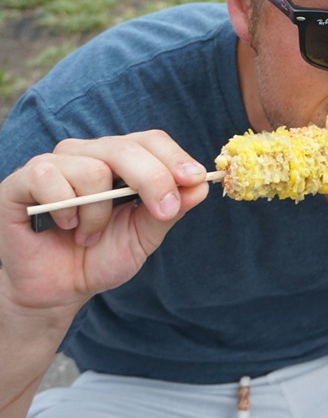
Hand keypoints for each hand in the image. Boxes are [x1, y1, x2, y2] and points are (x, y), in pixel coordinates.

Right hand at [0, 131, 208, 313]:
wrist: (58, 289)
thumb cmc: (100, 256)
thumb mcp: (145, 236)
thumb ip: (171, 209)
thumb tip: (201, 185)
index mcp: (120, 161)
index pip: (151, 141)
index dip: (174, 157)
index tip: (195, 178)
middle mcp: (88, 154)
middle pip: (127, 148)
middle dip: (153, 180)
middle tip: (163, 212)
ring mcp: (55, 164)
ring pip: (92, 169)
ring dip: (99, 213)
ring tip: (89, 235)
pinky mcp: (23, 181)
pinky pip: (49, 178)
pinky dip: (64, 208)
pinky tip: (65, 226)